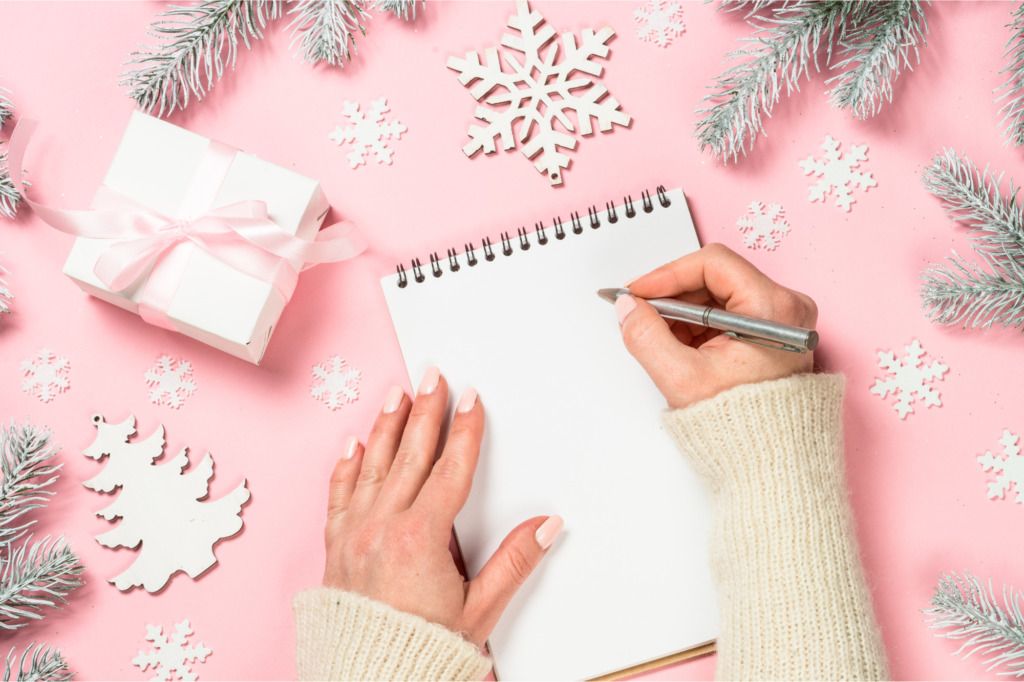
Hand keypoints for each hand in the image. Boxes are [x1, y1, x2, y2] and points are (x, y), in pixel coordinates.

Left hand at [321, 367, 562, 648]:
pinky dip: (346, 465)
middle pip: (409, 456)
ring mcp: (354, 535)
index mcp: (419, 538)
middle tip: (432, 376)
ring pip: (371, 466)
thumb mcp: (479, 610)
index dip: (464, 430)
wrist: (370, 681)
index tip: (471, 399)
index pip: (450, 470)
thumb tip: (546, 526)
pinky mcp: (336, 548)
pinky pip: (339, 494)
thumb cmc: (421, 651)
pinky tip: (353, 443)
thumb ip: (513, 563)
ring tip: (396, 394)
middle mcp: (382, 528)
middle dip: (424, 411)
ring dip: (386, 426)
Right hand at [616, 243, 816, 409]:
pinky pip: (727, 311)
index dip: (668, 275)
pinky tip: (683, 347)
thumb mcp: (682, 379)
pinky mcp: (772, 332)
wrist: (770, 459)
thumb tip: (628, 308)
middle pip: (715, 277)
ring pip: (718, 294)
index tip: (639, 291)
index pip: (712, 264)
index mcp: (774, 309)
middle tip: (643, 315)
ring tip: (665, 341)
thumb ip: (646, 336)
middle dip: (674, 297)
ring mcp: (782, 320)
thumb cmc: (744, 426)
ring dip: (684, 312)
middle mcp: (786, 307)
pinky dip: (699, 325)